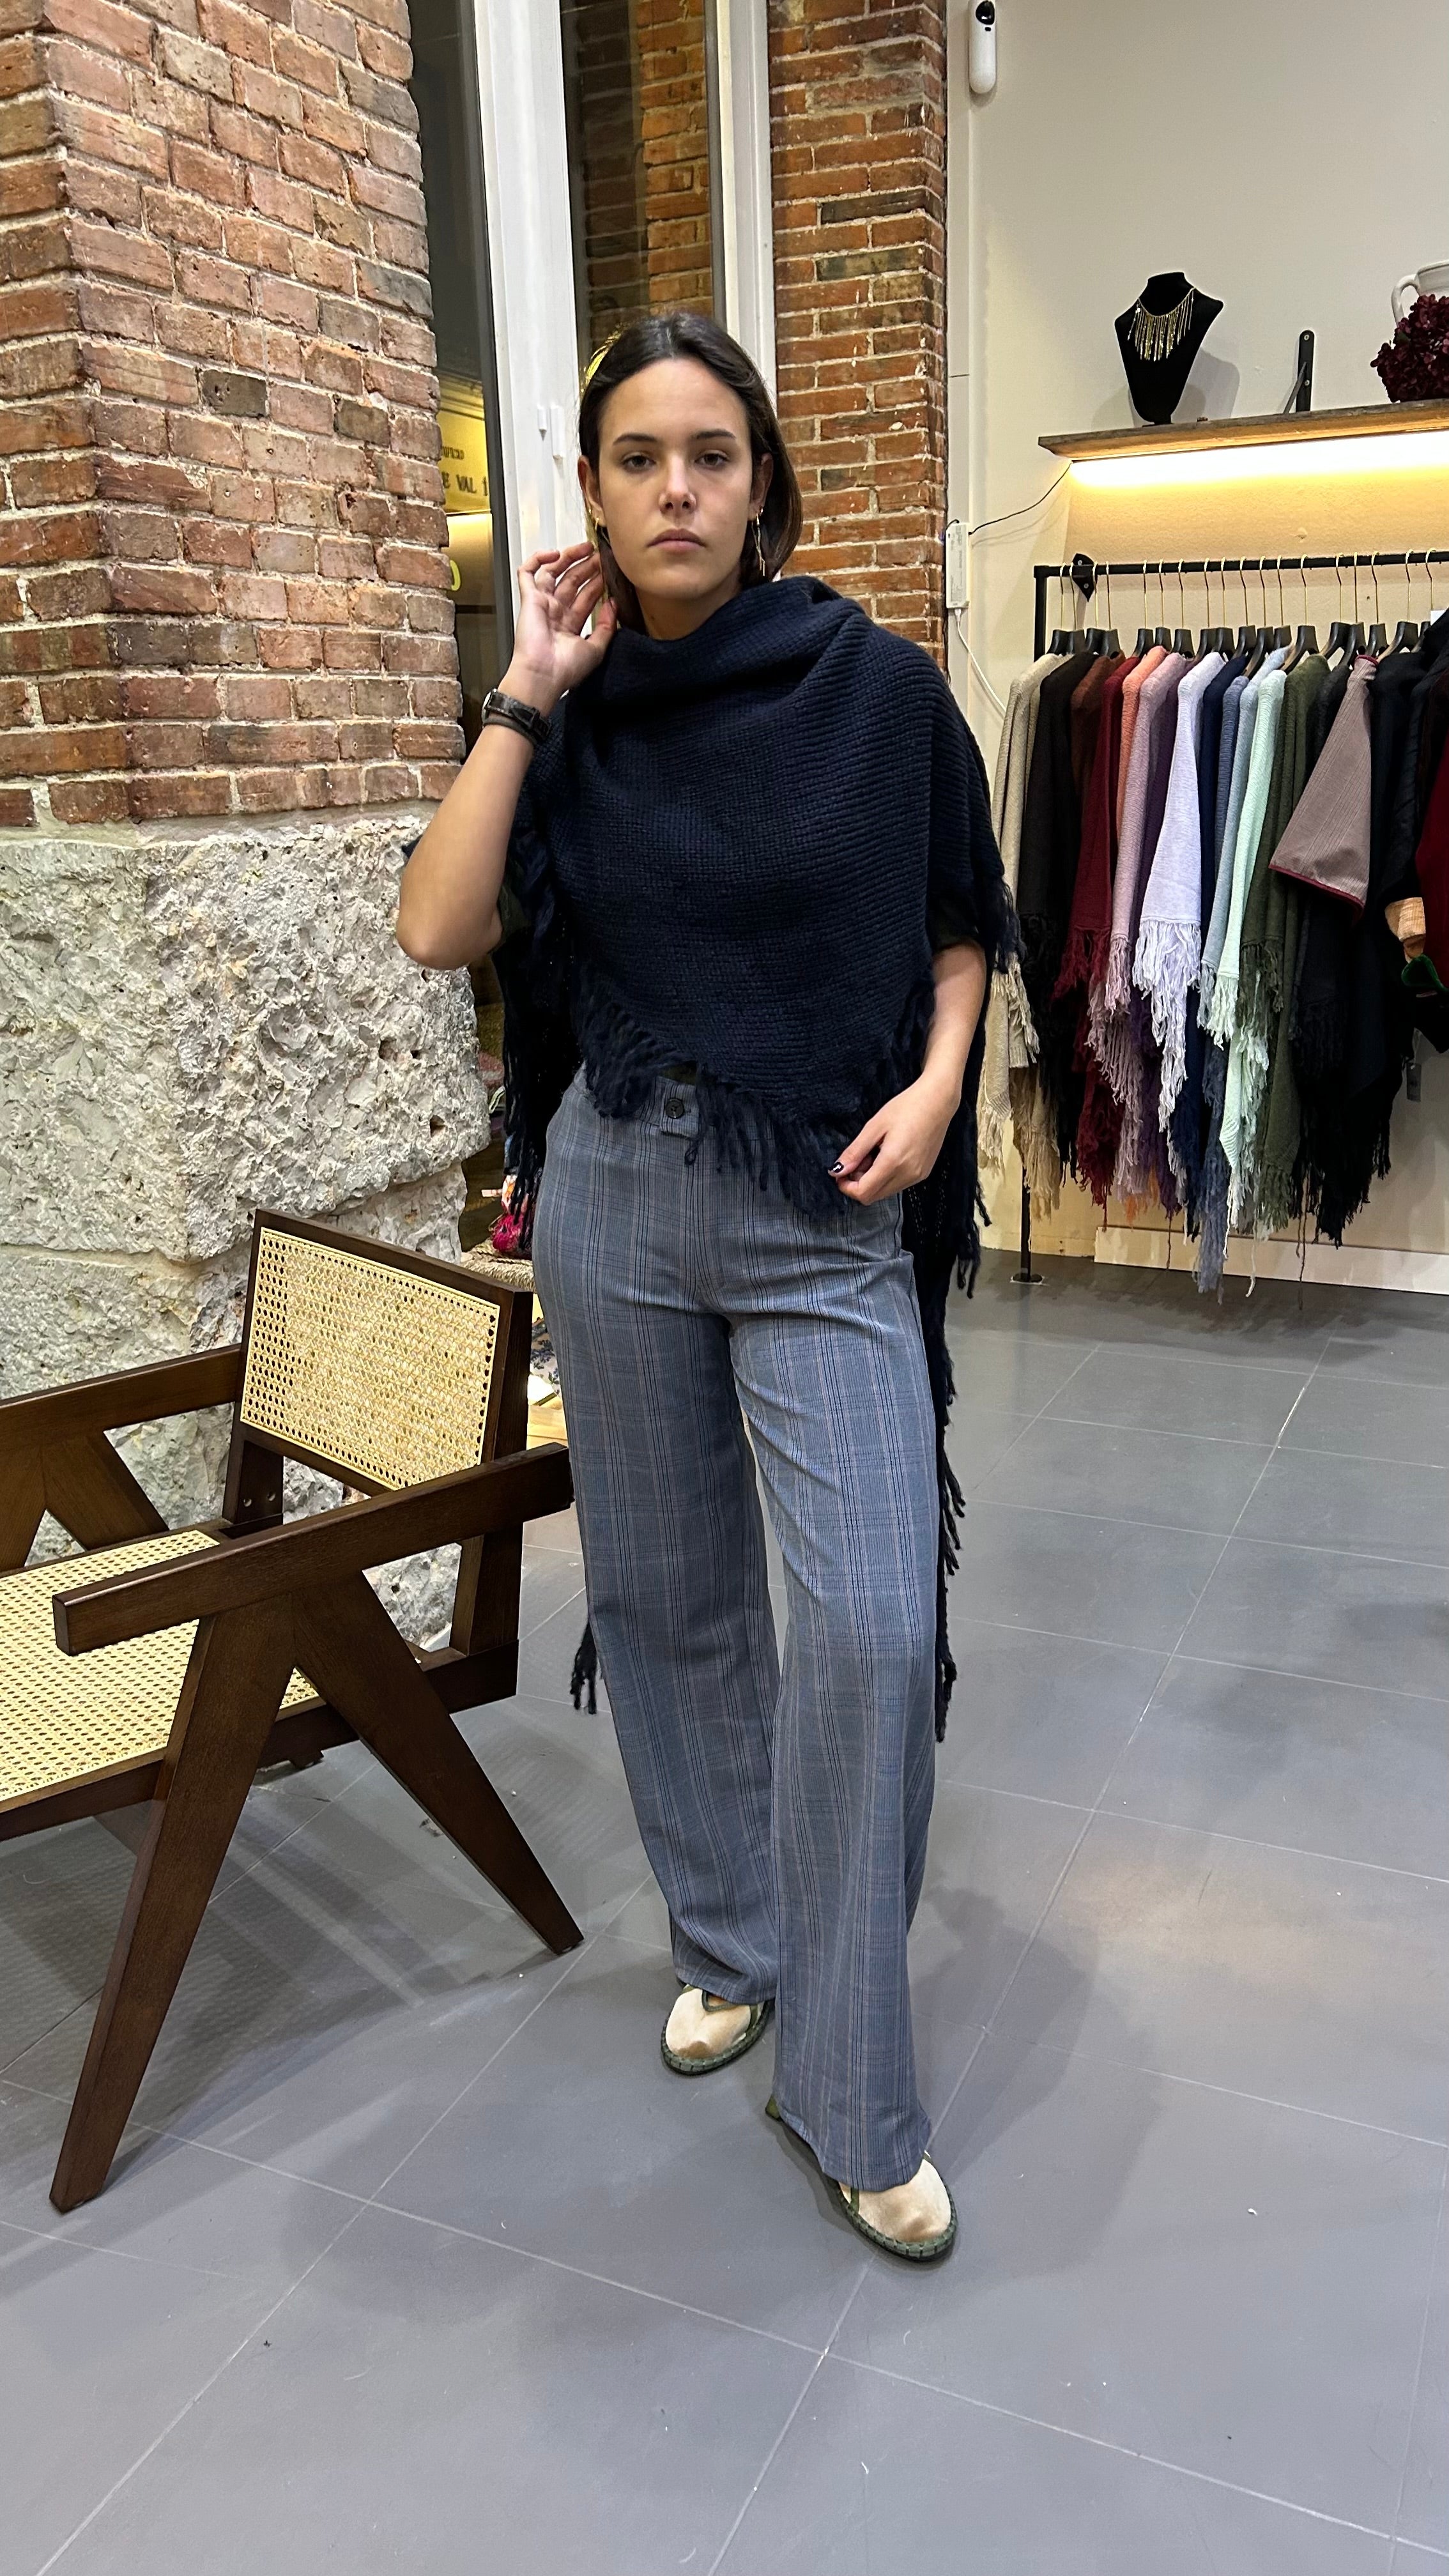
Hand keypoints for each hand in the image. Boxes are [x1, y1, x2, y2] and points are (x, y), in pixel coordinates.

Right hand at [506, 543, 615, 711]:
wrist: (543, 674)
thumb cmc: (565, 669)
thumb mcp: (596, 649)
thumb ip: (606, 626)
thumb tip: (612, 604)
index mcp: (569, 625)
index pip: (585, 598)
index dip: (597, 584)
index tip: (609, 573)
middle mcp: (555, 613)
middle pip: (572, 582)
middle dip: (587, 568)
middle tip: (600, 557)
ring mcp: (542, 604)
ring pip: (554, 572)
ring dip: (569, 558)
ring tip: (586, 549)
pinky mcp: (529, 598)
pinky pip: (527, 572)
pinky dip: (538, 559)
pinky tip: (554, 553)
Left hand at [829, 1071, 960, 1204]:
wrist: (938, 1101)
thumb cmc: (908, 1107)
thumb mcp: (875, 1126)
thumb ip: (855, 1151)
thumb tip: (838, 1170)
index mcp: (893, 1162)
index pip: (864, 1193)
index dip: (847, 1187)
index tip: (841, 1173)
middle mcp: (908, 1174)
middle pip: (873, 1196)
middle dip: (859, 1183)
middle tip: (858, 1159)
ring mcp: (918, 1176)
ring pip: (885, 1192)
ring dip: (873, 1180)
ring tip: (875, 1154)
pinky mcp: (923, 1173)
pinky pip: (898, 1184)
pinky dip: (887, 1177)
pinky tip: (888, 1156)